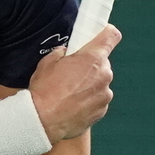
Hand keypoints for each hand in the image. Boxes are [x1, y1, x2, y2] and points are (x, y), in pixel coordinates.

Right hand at [28, 25, 117, 140]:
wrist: (42, 120)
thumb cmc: (45, 90)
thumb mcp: (48, 62)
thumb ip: (62, 53)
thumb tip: (66, 53)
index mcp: (93, 58)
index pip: (111, 37)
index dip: (107, 33)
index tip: (102, 35)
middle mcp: (104, 75)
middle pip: (102, 63)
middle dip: (90, 66)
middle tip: (72, 72)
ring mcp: (104, 94)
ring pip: (100, 83)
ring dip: (89, 85)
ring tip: (69, 93)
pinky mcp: (101, 111)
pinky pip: (97, 100)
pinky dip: (88, 101)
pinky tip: (72, 104)